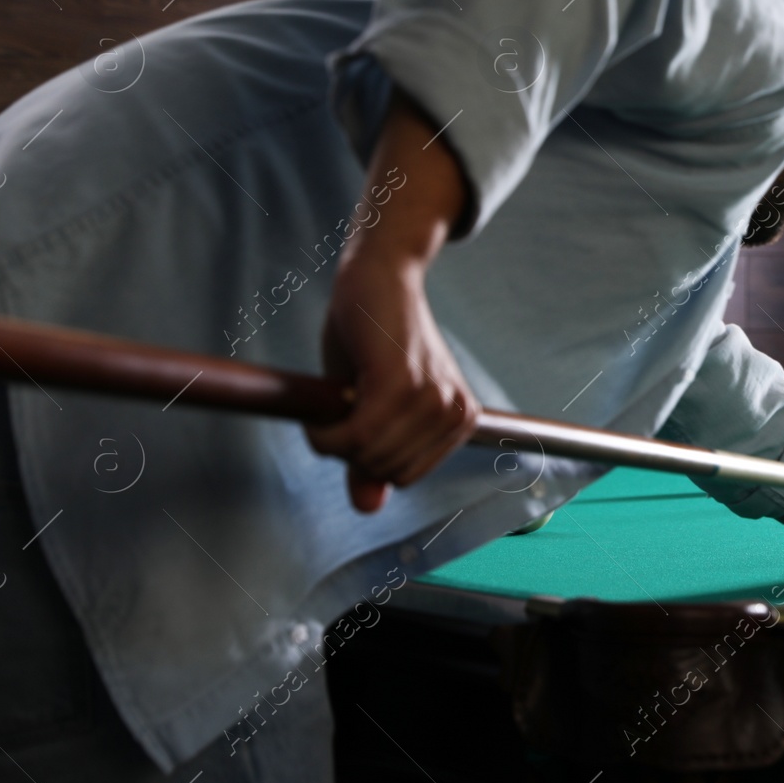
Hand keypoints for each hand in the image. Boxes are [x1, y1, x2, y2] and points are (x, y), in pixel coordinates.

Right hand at [304, 252, 479, 512]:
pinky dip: (325, 433)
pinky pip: (354, 438)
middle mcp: (455, 412)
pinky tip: (323, 408)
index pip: (404, 475)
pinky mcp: (401, 383)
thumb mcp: (375, 404)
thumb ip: (374, 455)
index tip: (352, 423)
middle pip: (386, 471)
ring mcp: (432, 398)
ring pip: (367, 458)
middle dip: (349, 450)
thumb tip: (368, 507)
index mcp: (460, 419)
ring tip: (332, 403)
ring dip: (332, 439)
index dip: (366, 457)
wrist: (380, 275)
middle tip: (339, 410)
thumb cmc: (375, 336)